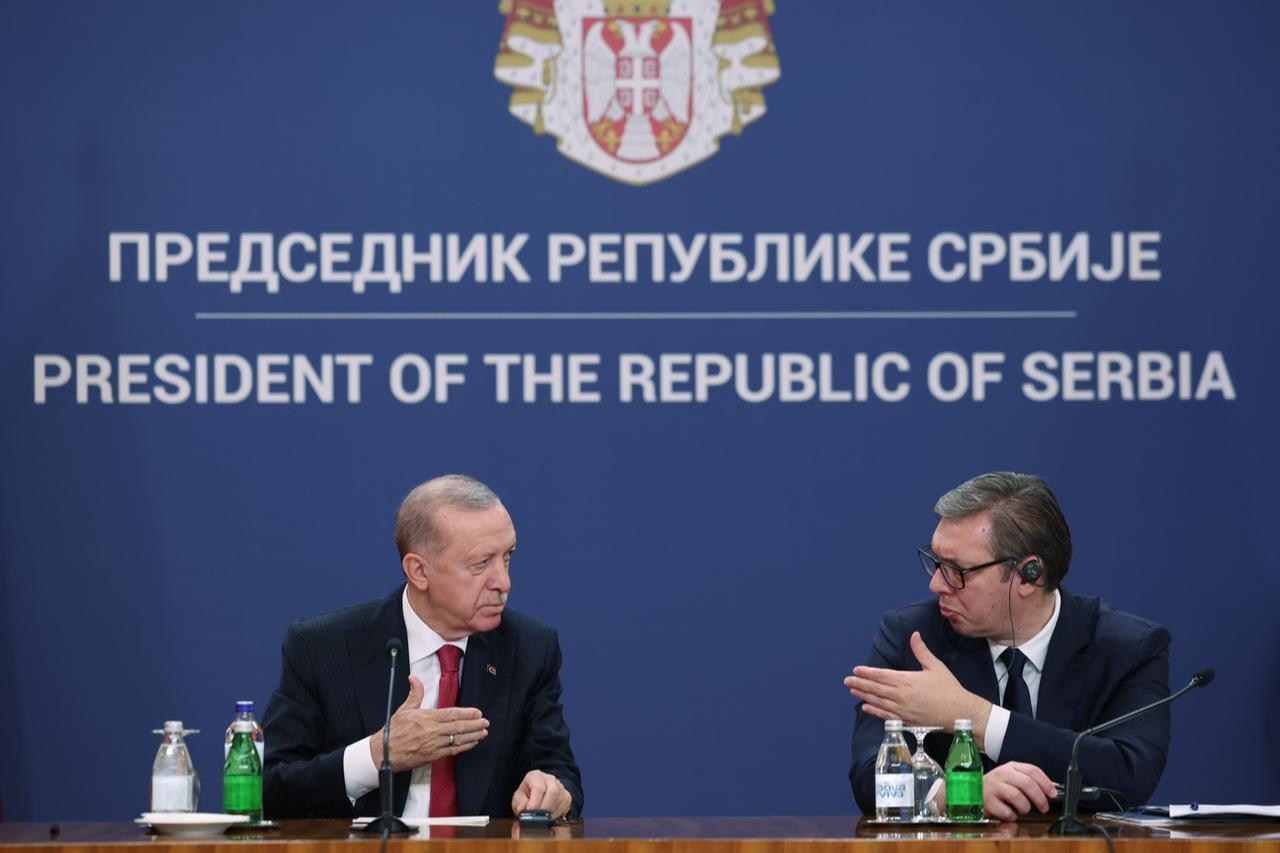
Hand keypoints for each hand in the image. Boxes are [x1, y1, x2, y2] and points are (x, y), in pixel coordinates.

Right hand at [369, 675, 488, 770]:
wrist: (383, 752)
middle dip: (474, 724)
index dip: (467, 713)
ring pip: (458, 739)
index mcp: (427, 718)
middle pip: (458, 727)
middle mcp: (432, 731)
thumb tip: (414, 677)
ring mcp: (433, 744)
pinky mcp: (432, 756)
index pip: (452, 714)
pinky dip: (464, 747)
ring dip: (473, 735)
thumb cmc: (393, 731)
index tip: (478, 713)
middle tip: (486, 722)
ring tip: (483, 732)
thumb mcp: (404, 709)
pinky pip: (452, 751)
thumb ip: (415, 693)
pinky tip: (472, 743)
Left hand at [511, 770, 572, 819]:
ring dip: (550, 814)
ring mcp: (560, 787)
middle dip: (544, 808)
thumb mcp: (519, 798)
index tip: (530, 812)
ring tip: (541, 819)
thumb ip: (519, 804)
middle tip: (537, 819)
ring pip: (559, 801)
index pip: (538, 787)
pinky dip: (556, 815)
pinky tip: (549, 816)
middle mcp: (550, 779)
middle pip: (553, 792)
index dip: (534, 802)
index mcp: (536, 776)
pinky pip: (564, 807)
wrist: (539, 793)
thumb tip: (523, 810)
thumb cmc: (528, 794)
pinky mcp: (567, 796)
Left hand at [843, 632, 991, 736]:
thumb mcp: (935, 666)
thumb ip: (921, 651)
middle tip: (846, 680)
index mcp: (907, 680)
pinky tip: (865, 707)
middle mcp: (901, 695)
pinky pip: (886, 715)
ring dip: (863, 695)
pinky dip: (874, 711)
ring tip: (852, 690)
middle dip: (860, 683)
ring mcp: (902, 709)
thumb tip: (914, 635)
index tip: (856, 669)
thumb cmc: (948, 689)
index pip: (881, 675)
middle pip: (875, 688)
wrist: (959, 712)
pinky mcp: (906, 721)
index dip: (867, 672)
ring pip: (878, 701)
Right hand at [983, 762, 1055, 821]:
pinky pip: (1007, 812)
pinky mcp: (988, 801)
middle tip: (1044, 807)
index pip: (1032, 770)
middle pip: (1027, 783)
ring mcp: (994, 787)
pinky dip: (1012, 816)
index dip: (1046, 783)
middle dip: (1040, 798)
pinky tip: (1010, 813)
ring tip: (1023, 810)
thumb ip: (1030, 781)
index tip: (1053, 794)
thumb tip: (1051, 788)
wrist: (972, 791)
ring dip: (1025, 807)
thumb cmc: (996, 786)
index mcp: (1011, 767)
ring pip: (1017, 797)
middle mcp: (1002, 774)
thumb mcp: (1012, 778)